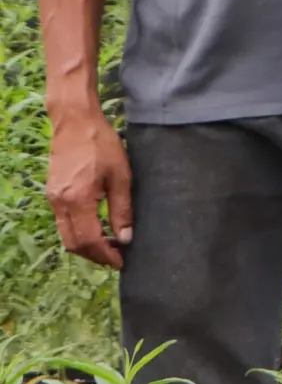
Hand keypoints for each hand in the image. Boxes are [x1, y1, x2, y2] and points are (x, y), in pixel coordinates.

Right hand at [46, 102, 130, 271]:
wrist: (75, 121)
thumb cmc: (102, 144)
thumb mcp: (121, 176)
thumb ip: (122, 209)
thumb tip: (126, 237)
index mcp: (77, 199)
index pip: (88, 240)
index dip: (105, 255)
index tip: (121, 262)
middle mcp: (59, 202)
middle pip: (73, 243)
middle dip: (95, 255)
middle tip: (117, 257)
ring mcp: (53, 198)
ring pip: (66, 234)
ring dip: (86, 245)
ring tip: (110, 244)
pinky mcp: (52, 192)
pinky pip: (63, 222)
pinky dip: (78, 231)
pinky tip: (97, 227)